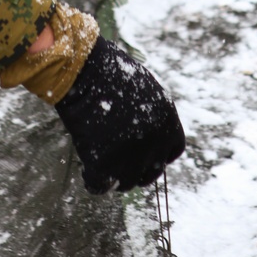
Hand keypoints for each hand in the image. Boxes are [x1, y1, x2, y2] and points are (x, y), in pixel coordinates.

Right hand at [54, 35, 184, 193]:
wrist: (84, 70)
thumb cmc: (110, 72)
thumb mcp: (145, 90)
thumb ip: (154, 116)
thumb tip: (152, 136)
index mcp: (168, 122)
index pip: (172, 151)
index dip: (158, 154)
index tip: (145, 154)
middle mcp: (154, 142)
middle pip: (151, 171)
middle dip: (137, 170)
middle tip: (120, 162)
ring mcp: (130, 155)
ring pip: (127, 182)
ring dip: (115, 177)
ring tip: (101, 163)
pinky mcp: (103, 164)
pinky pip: (99, 185)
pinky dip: (93, 181)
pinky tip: (86, 169)